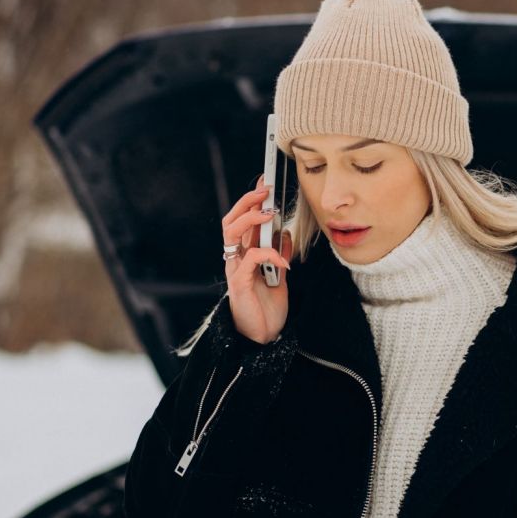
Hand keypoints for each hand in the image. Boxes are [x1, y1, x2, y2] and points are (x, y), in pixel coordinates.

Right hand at [223, 173, 294, 343]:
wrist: (263, 335)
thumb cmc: (267, 306)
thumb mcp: (279, 275)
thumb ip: (278, 254)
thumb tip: (283, 233)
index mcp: (244, 254)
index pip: (242, 221)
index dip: (251, 200)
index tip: (265, 182)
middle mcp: (235, 258)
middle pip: (231, 221)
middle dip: (247, 202)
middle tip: (265, 190)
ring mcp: (234, 269)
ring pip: (232, 234)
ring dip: (251, 219)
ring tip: (270, 213)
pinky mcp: (238, 283)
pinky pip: (250, 259)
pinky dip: (269, 255)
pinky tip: (285, 262)